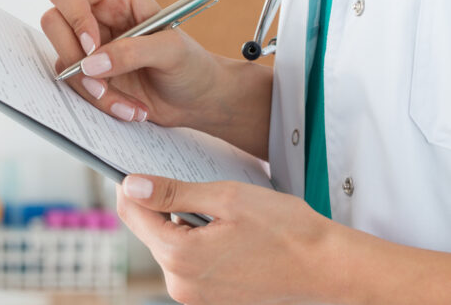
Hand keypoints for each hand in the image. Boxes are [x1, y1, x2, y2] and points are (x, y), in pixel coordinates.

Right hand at [41, 0, 221, 126]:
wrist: (197, 100)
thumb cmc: (192, 65)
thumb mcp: (171, 52)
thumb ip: (132, 52)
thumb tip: (91, 63)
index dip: (73, 16)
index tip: (92, 47)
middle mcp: (97, 15)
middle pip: (53, 22)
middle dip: (74, 58)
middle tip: (101, 81)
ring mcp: (90, 46)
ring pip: (63, 62)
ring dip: (93, 89)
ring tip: (129, 104)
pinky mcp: (89, 74)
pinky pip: (76, 87)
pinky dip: (101, 103)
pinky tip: (130, 108)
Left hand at [116, 175, 337, 304]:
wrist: (327, 268)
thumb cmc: (286, 230)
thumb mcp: (225, 198)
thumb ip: (172, 193)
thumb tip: (132, 185)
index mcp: (180, 257)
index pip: (133, 215)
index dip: (132, 187)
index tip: (138, 166)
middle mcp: (180, 283)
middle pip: (148, 231)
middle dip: (159, 204)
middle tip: (188, 182)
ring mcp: (194, 295)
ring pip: (167, 245)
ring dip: (179, 222)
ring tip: (214, 208)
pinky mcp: (208, 297)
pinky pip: (186, 261)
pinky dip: (193, 239)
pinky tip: (221, 228)